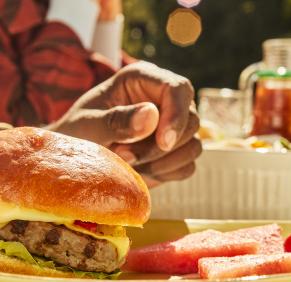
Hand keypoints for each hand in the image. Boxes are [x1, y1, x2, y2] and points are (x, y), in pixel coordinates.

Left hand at [50, 61, 201, 187]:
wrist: (79, 159)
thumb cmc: (77, 135)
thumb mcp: (88, 125)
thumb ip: (117, 120)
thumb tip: (152, 116)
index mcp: (142, 80)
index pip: (178, 89)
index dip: (176, 115)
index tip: (163, 142)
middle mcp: (163, 100)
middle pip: (191, 120)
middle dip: (161, 146)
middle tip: (125, 156)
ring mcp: (171, 127)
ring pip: (193, 145)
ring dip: (163, 162)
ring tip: (130, 164)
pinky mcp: (174, 152)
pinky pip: (188, 165)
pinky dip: (168, 172)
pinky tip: (143, 172)